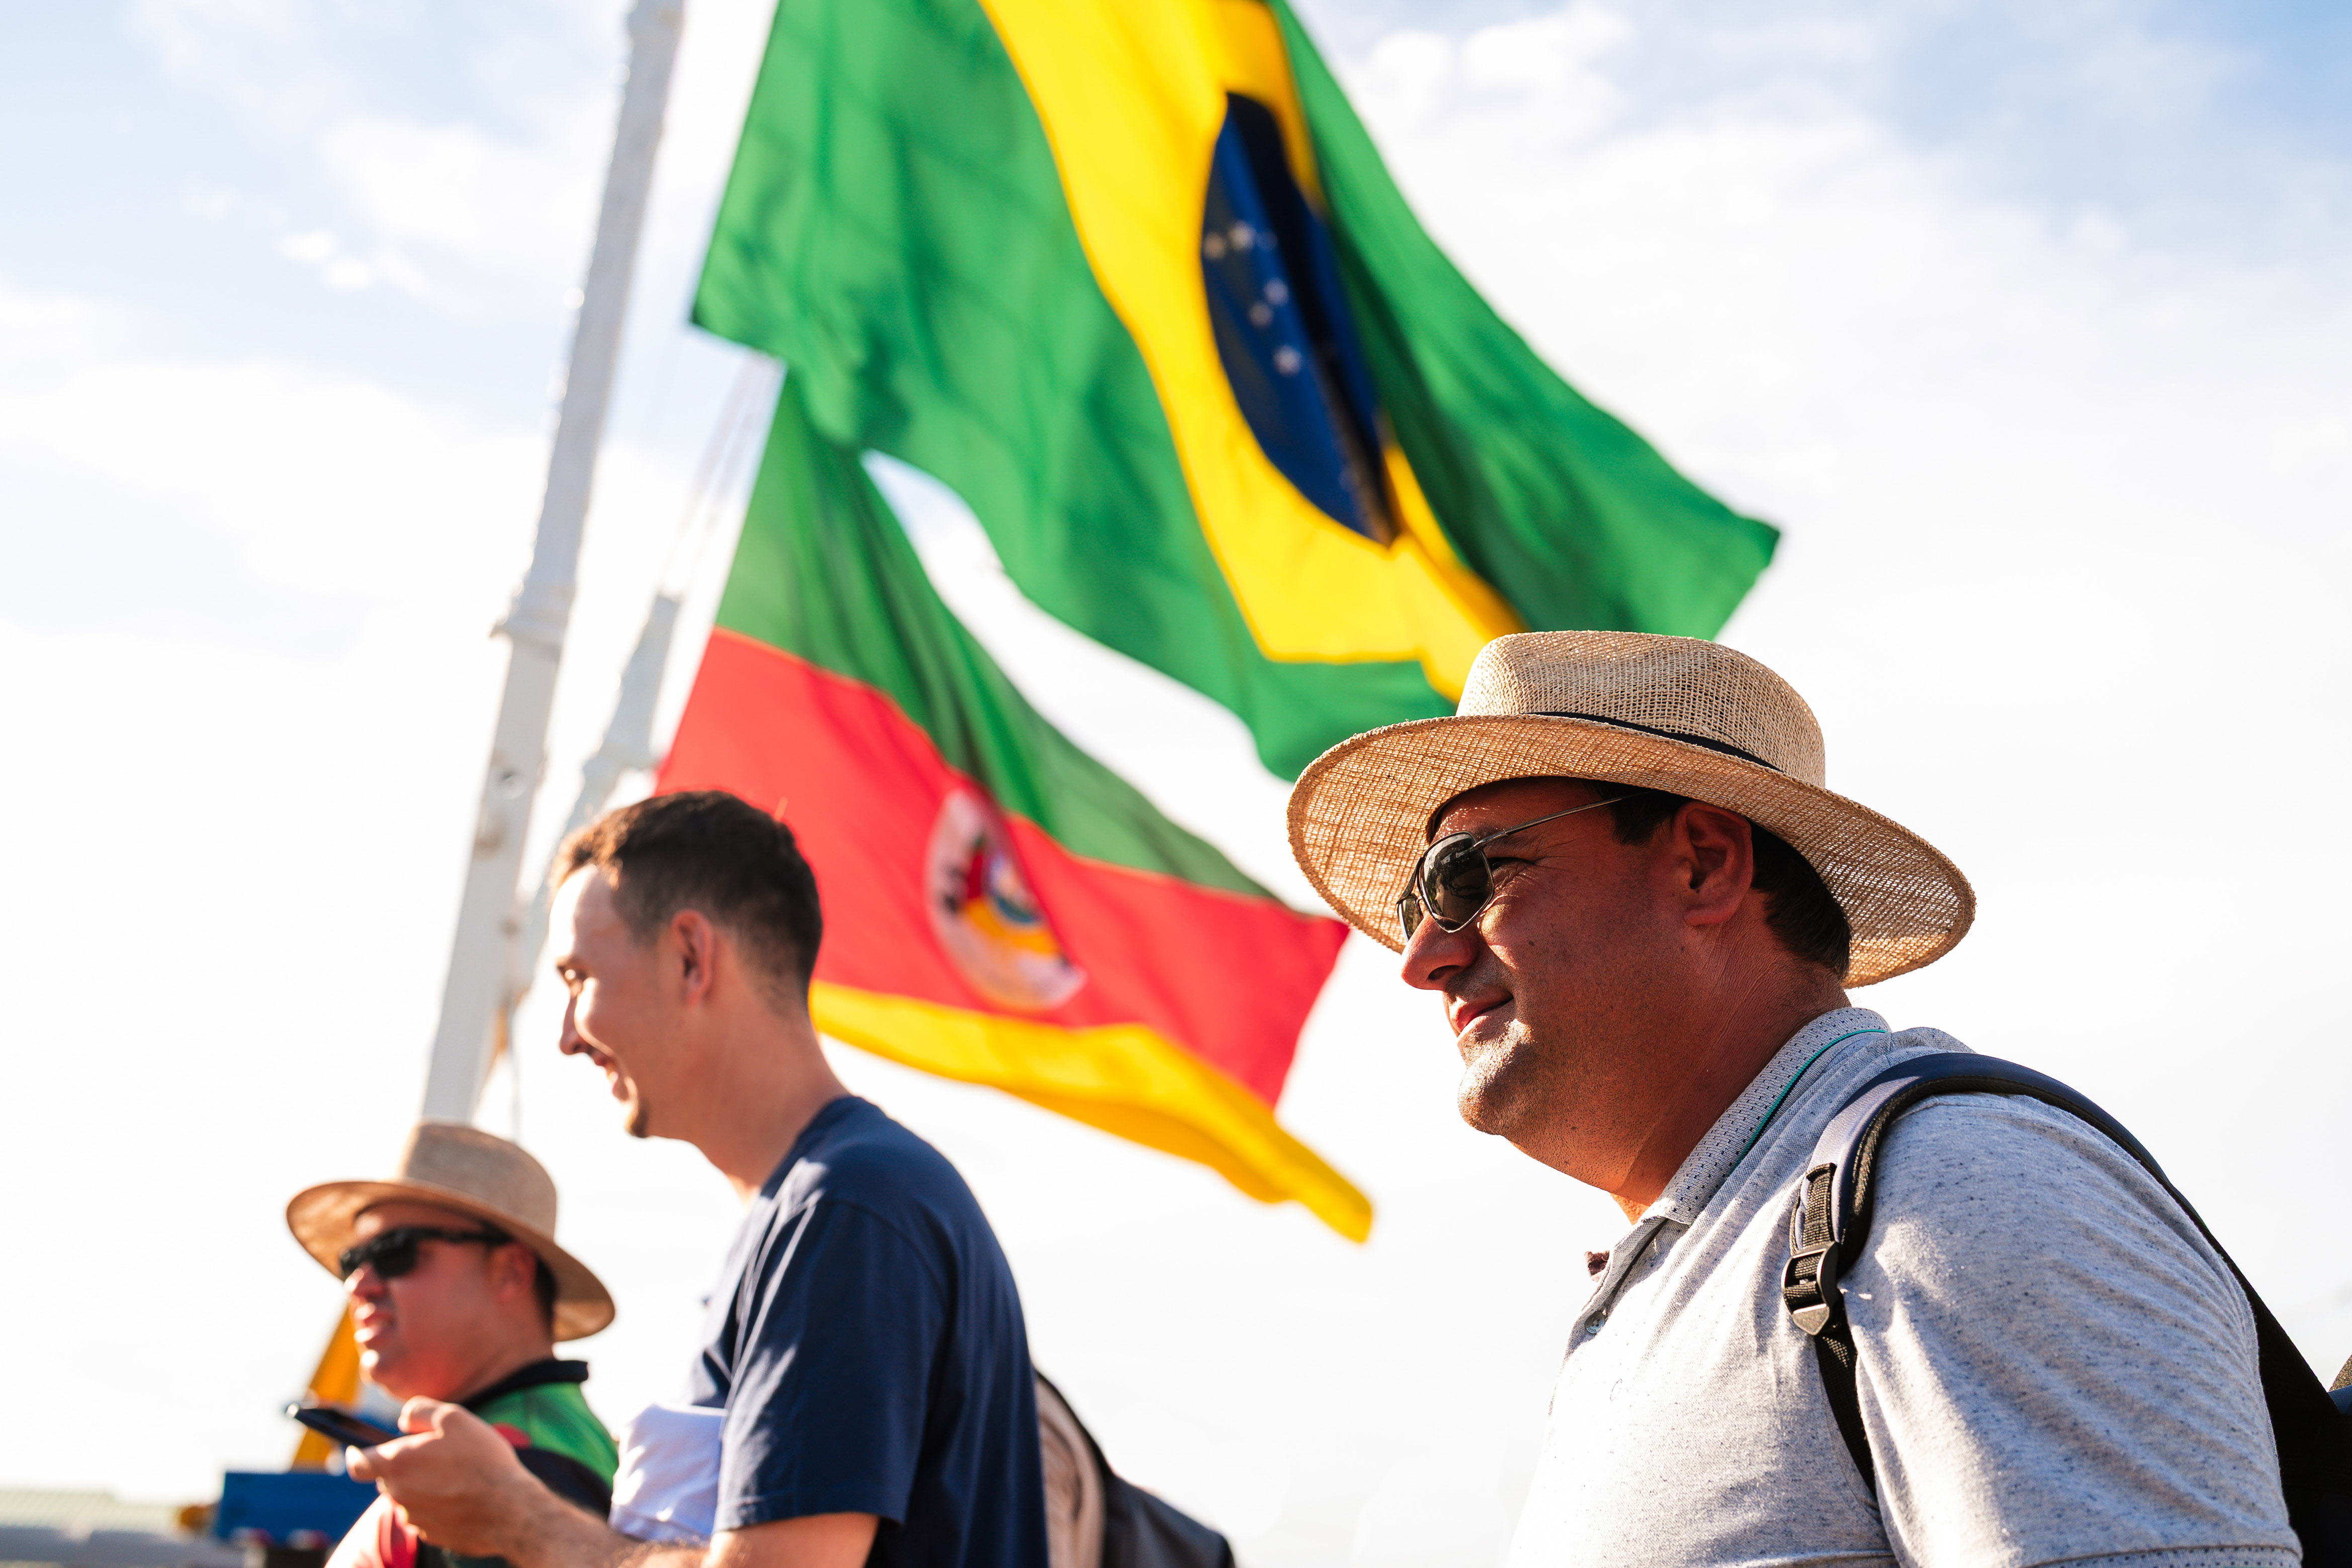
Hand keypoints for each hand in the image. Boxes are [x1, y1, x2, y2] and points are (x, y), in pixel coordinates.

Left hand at [348, 1399, 552, 1559]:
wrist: (509, 1509)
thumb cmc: (481, 1460)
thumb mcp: (454, 1418)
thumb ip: (420, 1411)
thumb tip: (403, 1420)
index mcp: (397, 1464)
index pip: (357, 1463)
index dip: (355, 1454)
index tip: (358, 1449)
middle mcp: (398, 1495)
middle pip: (390, 1477)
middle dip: (407, 1465)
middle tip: (441, 1454)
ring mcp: (413, 1518)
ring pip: (409, 1496)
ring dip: (424, 1485)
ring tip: (459, 1476)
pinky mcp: (431, 1534)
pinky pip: (427, 1515)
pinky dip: (439, 1505)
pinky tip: (465, 1496)